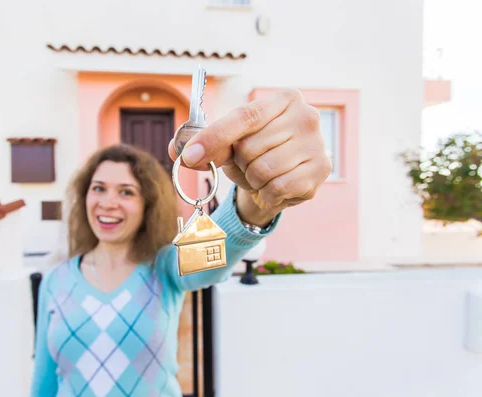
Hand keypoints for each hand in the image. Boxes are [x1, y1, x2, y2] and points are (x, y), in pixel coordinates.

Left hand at [168, 89, 331, 225]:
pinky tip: (275, 187)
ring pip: (262, 170)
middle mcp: (306, 116)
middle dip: (241, 162)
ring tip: (263, 175)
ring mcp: (318, 143)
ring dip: (253, 180)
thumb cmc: (255, 153)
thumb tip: (176, 149)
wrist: (284, 178)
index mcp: (284, 99)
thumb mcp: (229, 144)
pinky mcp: (321, 170)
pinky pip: (278, 187)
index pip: (244, 117)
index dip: (214, 137)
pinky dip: (268, 193)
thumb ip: (204, 143)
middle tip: (251, 163)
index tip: (189, 155)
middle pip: (250, 147)